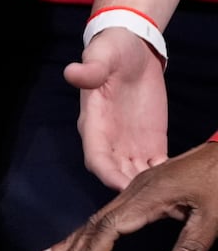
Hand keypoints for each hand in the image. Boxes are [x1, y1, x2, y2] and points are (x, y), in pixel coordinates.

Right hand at [40, 140, 217, 250]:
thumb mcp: (213, 218)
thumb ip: (189, 250)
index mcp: (147, 197)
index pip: (109, 227)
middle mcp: (133, 191)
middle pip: (94, 222)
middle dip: (71, 249)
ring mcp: (135, 189)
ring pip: (97, 216)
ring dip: (75, 239)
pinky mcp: (141, 191)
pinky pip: (108, 212)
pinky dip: (91, 229)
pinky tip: (84, 238)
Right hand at [67, 27, 168, 190]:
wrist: (132, 48)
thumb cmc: (112, 50)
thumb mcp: (101, 55)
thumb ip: (90, 68)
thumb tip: (72, 72)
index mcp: (93, 122)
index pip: (95, 157)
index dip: (107, 173)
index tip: (123, 186)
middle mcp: (109, 139)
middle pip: (116, 173)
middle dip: (131, 190)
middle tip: (153, 202)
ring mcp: (130, 143)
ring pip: (136, 175)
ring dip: (149, 189)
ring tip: (170, 200)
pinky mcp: (151, 142)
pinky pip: (155, 167)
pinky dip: (164, 178)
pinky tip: (179, 182)